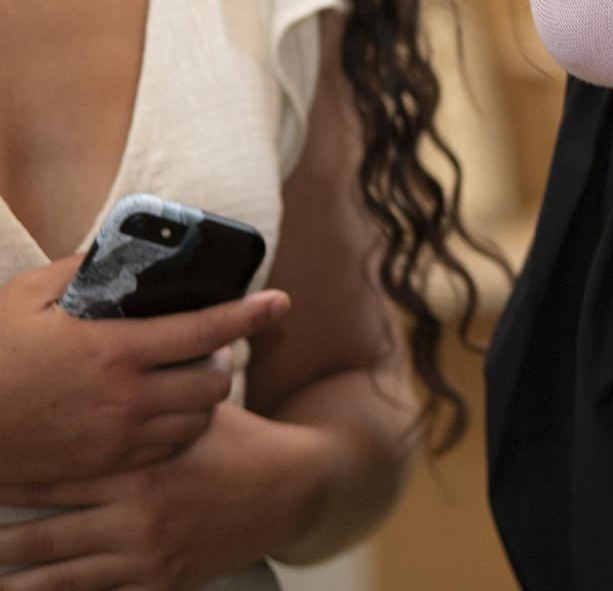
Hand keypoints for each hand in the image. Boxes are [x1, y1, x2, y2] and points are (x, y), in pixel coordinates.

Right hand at [0, 255, 289, 485]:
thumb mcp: (27, 297)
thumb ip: (81, 270)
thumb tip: (121, 251)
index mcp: (113, 350)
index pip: (205, 329)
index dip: (250, 313)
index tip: (279, 301)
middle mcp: (125, 398)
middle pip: (216, 381)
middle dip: (224, 358)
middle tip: (210, 346)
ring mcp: (117, 438)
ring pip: (199, 419)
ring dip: (205, 395)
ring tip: (187, 378)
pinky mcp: (105, 465)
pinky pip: (168, 450)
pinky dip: (178, 428)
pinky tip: (163, 411)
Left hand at [0, 402, 324, 590]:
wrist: (292, 490)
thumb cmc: (238, 442)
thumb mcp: (199, 408)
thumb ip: (157, 390)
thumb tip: (125, 339)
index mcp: (141, 467)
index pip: (55, 474)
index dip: (8, 477)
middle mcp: (137, 516)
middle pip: (42, 535)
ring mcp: (145, 556)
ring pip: (59, 578)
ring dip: (13, 580)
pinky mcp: (159, 584)